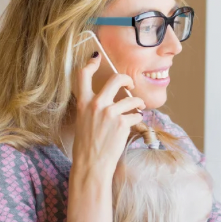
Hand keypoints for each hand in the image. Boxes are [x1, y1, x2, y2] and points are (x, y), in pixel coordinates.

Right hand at [69, 53, 145, 181]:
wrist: (91, 165)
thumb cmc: (87, 146)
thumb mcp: (83, 121)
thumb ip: (93, 108)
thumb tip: (110, 99)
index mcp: (83, 103)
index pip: (83, 75)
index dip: (91, 62)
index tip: (97, 56)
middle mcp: (95, 104)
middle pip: (116, 79)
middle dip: (127, 79)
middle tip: (131, 85)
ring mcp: (110, 113)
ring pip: (132, 99)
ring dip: (137, 104)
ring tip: (137, 110)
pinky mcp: (122, 123)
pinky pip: (136, 115)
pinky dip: (137, 120)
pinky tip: (132, 126)